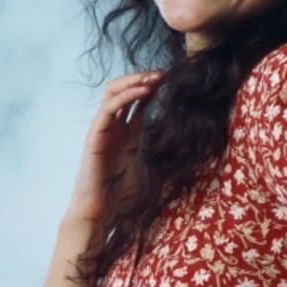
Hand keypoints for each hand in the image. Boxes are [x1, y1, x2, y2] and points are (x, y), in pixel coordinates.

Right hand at [64, 69, 166, 224]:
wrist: (102, 212)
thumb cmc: (125, 194)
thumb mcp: (153, 164)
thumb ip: (164, 148)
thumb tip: (191, 137)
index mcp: (127, 131)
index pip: (138, 98)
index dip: (154, 85)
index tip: (174, 79)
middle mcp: (114, 125)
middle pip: (123, 88)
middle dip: (143, 78)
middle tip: (164, 74)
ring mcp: (102, 129)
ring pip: (112, 92)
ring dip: (134, 81)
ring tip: (154, 78)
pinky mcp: (95, 135)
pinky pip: (107, 109)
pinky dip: (125, 96)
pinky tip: (142, 92)